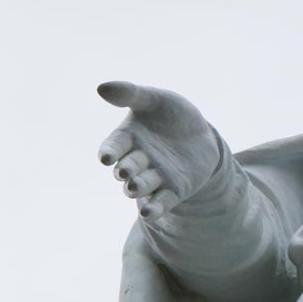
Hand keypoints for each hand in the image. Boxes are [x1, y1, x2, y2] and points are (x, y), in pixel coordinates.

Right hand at [97, 81, 219, 220]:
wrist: (200, 134)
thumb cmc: (172, 114)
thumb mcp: (156, 100)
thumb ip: (131, 94)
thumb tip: (101, 87)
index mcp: (128, 138)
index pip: (114, 146)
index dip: (109, 151)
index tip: (105, 157)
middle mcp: (138, 160)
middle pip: (128, 168)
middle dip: (126, 170)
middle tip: (126, 172)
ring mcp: (156, 177)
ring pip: (142, 187)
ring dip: (137, 189)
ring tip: (134, 188)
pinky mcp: (174, 190)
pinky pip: (161, 202)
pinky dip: (154, 208)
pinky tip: (150, 213)